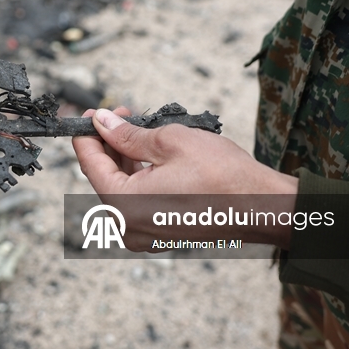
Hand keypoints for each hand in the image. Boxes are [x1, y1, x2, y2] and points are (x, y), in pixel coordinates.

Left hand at [71, 108, 297, 249]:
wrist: (263, 206)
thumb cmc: (222, 175)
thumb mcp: (169, 142)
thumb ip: (127, 134)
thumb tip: (102, 123)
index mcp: (123, 205)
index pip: (90, 164)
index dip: (86, 135)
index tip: (88, 115)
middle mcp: (127, 226)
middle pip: (103, 177)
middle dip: (107, 144)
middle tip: (119, 114)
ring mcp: (144, 234)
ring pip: (120, 189)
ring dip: (123, 159)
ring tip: (137, 129)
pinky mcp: (159, 234)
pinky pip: (137, 202)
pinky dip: (138, 177)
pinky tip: (148, 155)